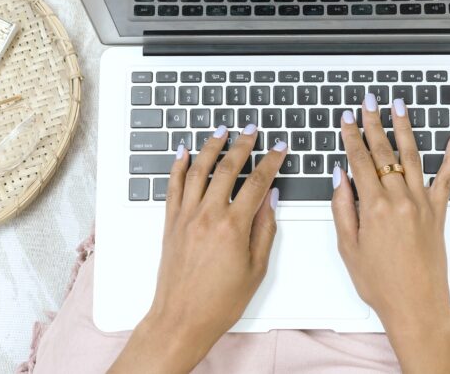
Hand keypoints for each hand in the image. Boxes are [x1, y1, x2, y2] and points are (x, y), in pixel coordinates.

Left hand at [109, 125, 287, 373]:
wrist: (181, 319)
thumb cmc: (219, 302)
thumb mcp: (256, 269)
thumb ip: (265, 229)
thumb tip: (271, 199)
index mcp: (233, 227)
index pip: (257, 182)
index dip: (271, 161)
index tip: (279, 148)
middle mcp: (208, 215)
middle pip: (227, 168)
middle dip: (242, 145)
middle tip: (252, 130)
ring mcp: (186, 217)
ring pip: (198, 170)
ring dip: (211, 147)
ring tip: (222, 131)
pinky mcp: (170, 223)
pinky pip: (173, 186)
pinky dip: (178, 166)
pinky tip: (184, 153)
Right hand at [332, 93, 449, 373]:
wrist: (417, 306)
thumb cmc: (380, 284)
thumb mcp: (348, 247)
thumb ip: (342, 207)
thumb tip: (340, 176)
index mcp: (374, 206)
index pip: (359, 160)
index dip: (352, 136)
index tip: (347, 118)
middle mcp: (400, 199)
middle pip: (384, 152)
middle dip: (374, 123)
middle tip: (369, 102)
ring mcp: (421, 203)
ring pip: (412, 156)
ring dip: (404, 128)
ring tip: (399, 106)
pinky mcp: (438, 212)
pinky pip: (446, 179)